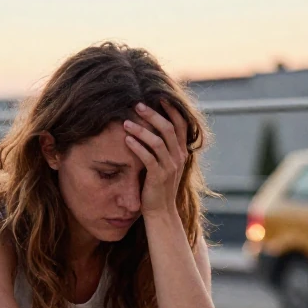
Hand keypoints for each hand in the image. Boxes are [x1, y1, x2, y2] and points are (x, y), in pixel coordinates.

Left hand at [123, 100, 187, 216]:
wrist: (161, 211)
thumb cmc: (159, 185)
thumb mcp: (166, 163)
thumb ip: (164, 147)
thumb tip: (153, 126)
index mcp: (181, 151)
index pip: (181, 124)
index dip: (171, 109)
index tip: (158, 96)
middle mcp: (179, 157)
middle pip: (168, 128)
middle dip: (152, 115)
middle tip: (137, 104)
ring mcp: (170, 167)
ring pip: (158, 141)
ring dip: (141, 129)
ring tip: (126, 122)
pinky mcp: (159, 177)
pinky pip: (148, 158)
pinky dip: (137, 147)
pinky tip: (126, 139)